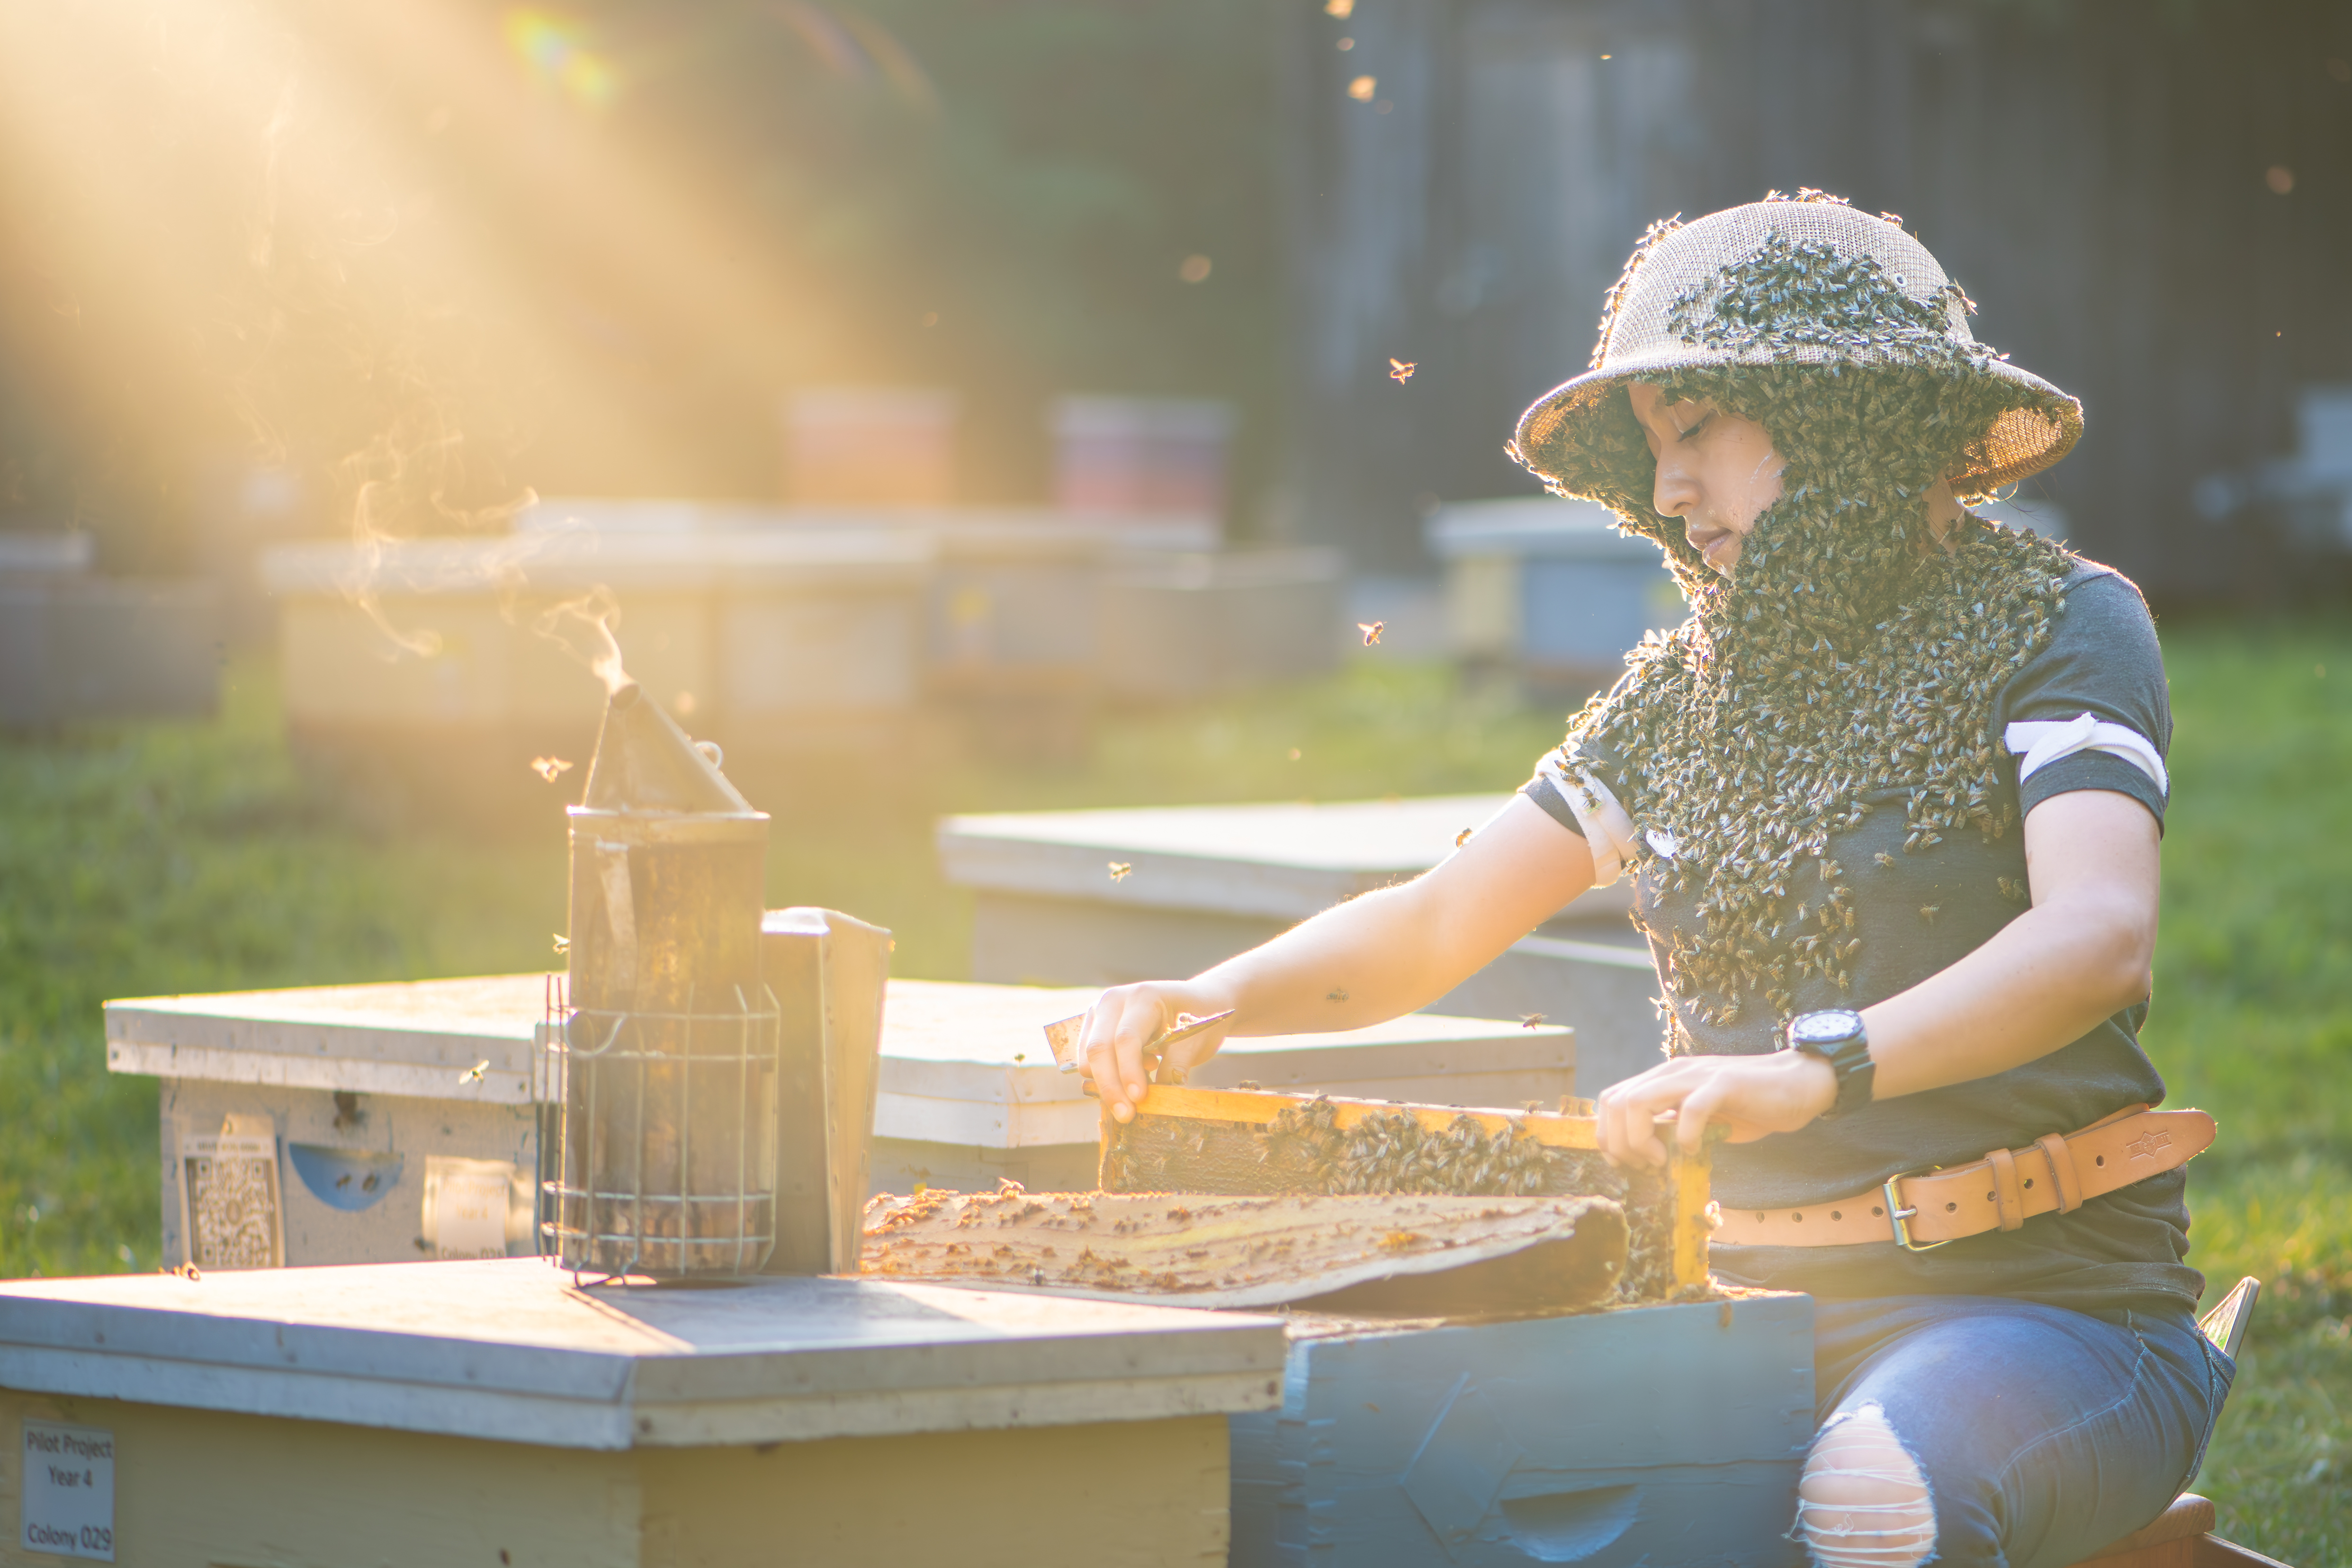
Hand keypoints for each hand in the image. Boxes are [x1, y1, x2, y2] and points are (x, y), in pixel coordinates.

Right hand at [1077, 981, 1239, 1124]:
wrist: (1197, 1002)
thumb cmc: (1199, 1019)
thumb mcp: (1195, 1042)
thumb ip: (1175, 1067)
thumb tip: (1158, 1099)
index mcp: (1143, 996)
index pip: (1126, 1038)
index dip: (1129, 1071)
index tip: (1139, 1099)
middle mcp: (1114, 1000)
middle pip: (1099, 1047)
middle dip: (1110, 1086)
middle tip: (1125, 1115)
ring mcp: (1100, 1011)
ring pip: (1088, 1056)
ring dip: (1106, 1083)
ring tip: (1139, 1088)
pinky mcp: (1094, 1026)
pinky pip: (1088, 1058)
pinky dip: (1104, 1076)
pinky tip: (1132, 1077)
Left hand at [1594, 1048, 1836, 1167]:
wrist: (1798, 1083)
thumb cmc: (1750, 1105)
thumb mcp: (1700, 1120)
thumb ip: (1672, 1127)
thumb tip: (1644, 1155)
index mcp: (1664, 1079)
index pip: (1611, 1099)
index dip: (1608, 1135)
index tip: (1626, 1164)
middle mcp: (1673, 1072)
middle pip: (1617, 1102)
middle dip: (1620, 1143)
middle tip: (1644, 1166)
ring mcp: (1697, 1075)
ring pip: (1639, 1100)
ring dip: (1642, 1139)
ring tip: (1664, 1160)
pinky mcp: (1724, 1083)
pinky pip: (1691, 1109)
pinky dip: (1686, 1135)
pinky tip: (1697, 1150)